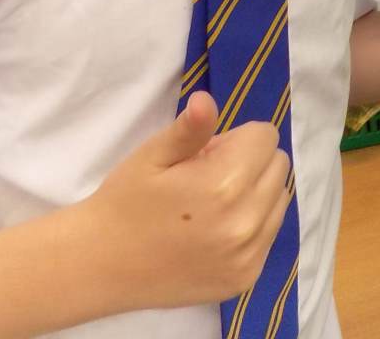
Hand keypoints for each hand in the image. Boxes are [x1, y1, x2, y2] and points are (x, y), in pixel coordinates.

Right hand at [77, 90, 291, 311]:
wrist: (100, 267)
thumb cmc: (125, 202)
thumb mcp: (151, 156)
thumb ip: (189, 128)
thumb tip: (206, 100)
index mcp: (223, 185)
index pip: (265, 137)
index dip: (235, 139)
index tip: (205, 154)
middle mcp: (244, 222)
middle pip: (277, 166)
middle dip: (249, 162)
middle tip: (205, 178)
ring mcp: (248, 256)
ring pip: (279, 199)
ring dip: (256, 193)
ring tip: (211, 205)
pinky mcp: (246, 278)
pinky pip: (269, 234)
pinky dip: (252, 225)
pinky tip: (215, 231)